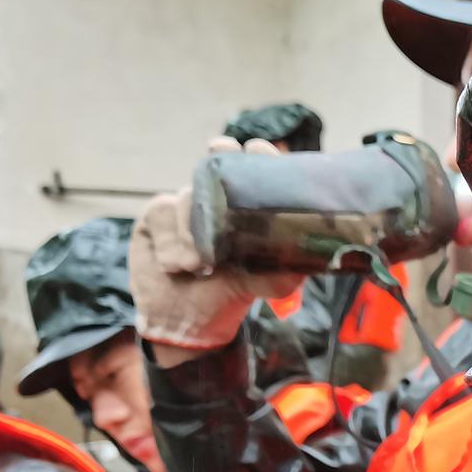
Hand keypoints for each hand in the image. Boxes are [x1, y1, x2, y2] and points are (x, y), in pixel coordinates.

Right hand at [130, 137, 304, 360]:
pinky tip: (174, 266)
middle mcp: (213, 203)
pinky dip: (170, 243)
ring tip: (199, 266)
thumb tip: (316, 259)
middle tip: (221, 148)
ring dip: (191, 233)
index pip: (252, 175)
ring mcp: (183, 207)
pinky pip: (163, 214)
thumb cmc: (226, 296)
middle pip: (215, 170)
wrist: (183, 323)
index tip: (257, 148)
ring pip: (187, 198)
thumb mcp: (263, 284)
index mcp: (243, 213)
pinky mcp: (156, 216)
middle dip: (220, 159)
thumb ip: (285, 270)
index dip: (257, 157)